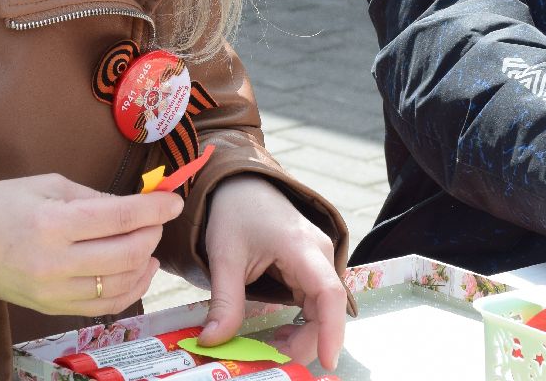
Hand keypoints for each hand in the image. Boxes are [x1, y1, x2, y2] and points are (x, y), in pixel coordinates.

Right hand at [0, 174, 182, 315]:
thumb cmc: (0, 206)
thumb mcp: (46, 185)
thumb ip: (92, 196)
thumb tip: (132, 206)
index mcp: (53, 222)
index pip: (118, 217)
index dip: (153, 209)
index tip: (172, 200)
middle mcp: (55, 261)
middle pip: (126, 254)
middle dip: (152, 234)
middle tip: (157, 220)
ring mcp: (54, 291)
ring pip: (120, 284)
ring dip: (146, 263)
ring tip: (150, 246)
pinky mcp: (53, 308)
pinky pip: (105, 305)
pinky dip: (130, 289)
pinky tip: (138, 271)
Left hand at [199, 175, 345, 371]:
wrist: (239, 185)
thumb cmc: (235, 212)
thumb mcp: (224, 257)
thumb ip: (224, 302)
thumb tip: (213, 342)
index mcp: (302, 247)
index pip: (329, 293)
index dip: (332, 331)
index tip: (328, 362)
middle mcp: (319, 255)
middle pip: (327, 309)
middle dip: (308, 342)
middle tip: (275, 361)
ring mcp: (318, 261)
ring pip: (322, 310)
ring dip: (304, 335)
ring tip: (272, 348)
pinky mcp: (311, 268)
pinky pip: (314, 303)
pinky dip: (301, 324)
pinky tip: (280, 334)